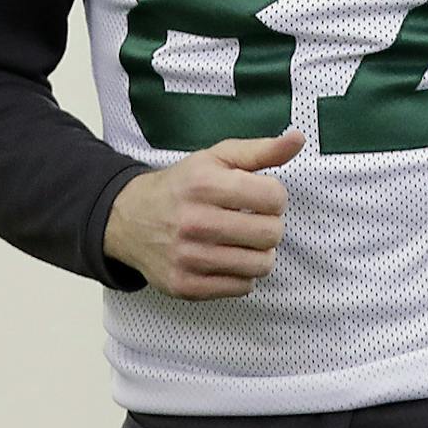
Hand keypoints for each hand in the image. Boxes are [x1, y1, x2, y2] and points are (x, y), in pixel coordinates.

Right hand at [103, 130, 303, 297]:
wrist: (129, 219)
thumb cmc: (182, 186)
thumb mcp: (217, 158)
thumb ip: (261, 150)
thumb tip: (298, 139)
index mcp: (204, 185)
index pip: (274, 197)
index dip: (275, 196)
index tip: (261, 197)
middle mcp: (194, 222)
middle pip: (271, 234)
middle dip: (270, 225)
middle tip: (252, 220)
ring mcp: (188, 258)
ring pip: (261, 265)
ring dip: (260, 253)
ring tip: (242, 241)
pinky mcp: (185, 286)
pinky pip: (242, 288)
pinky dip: (242, 275)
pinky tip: (227, 259)